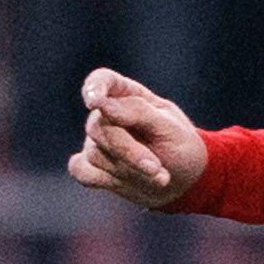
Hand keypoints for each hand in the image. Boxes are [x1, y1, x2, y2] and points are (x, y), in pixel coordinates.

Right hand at [68, 68, 206, 208]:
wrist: (181, 181)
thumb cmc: (179, 147)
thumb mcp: (170, 128)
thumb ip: (138, 112)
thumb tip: (104, 106)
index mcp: (129, 95)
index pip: (103, 80)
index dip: (94, 87)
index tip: (94, 101)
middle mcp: (106, 114)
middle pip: (100, 127)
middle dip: (129, 152)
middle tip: (157, 169)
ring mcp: (96, 141)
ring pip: (96, 154)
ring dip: (129, 170)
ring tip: (158, 176)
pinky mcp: (90, 166)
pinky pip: (82, 172)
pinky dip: (104, 180)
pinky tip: (126, 183)